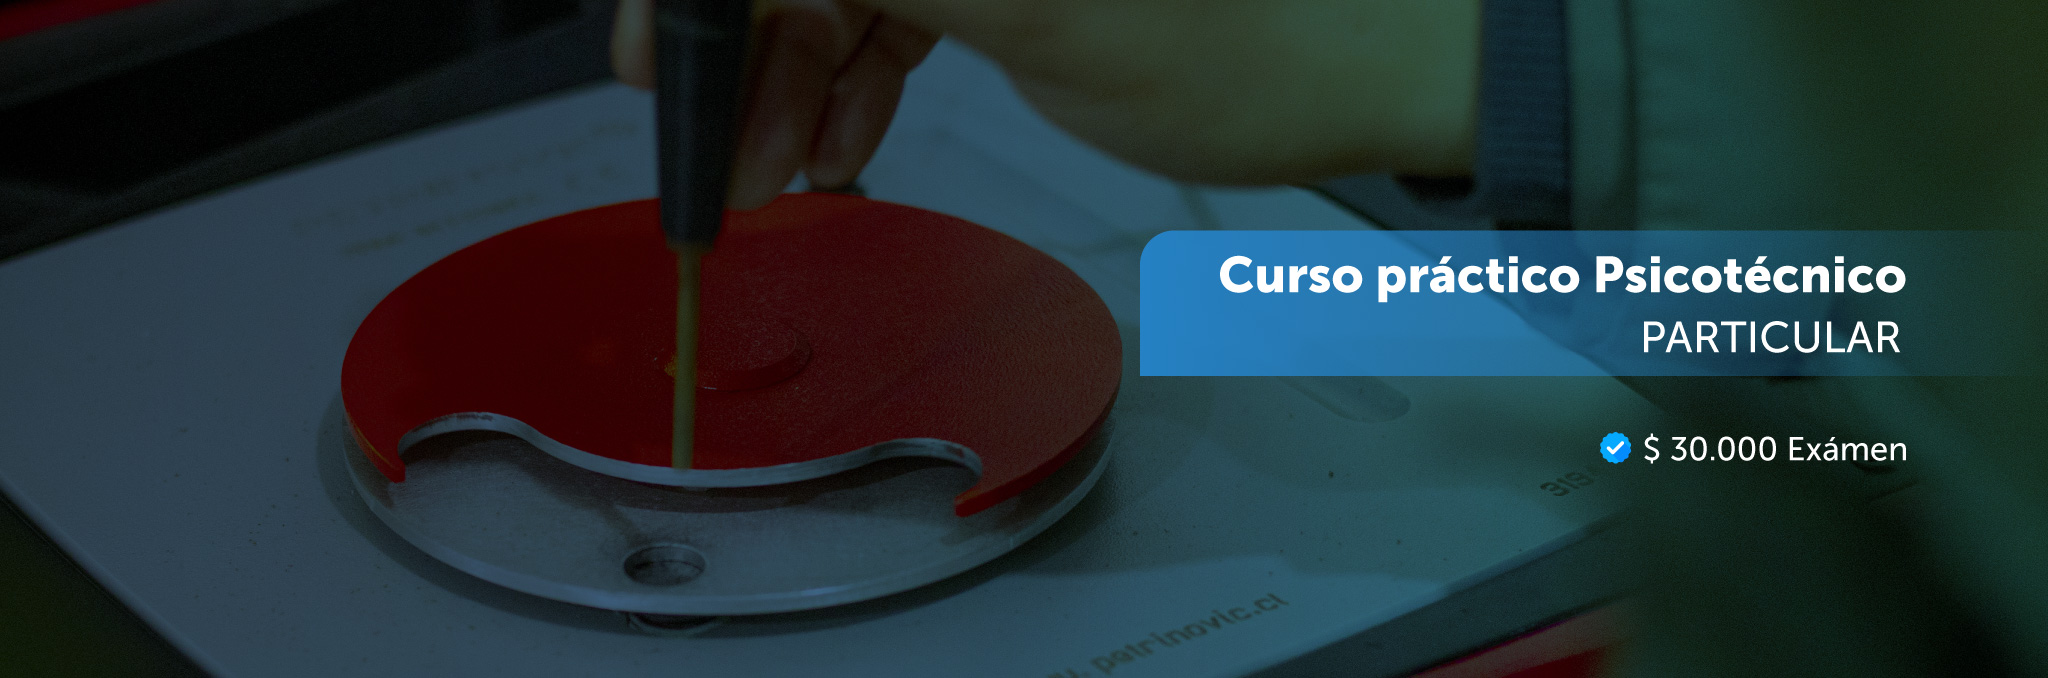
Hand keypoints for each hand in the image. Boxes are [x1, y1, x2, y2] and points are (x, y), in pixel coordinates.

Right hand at [613, 0, 1477, 208]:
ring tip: (776, 168)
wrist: (1370, 67)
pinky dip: (859, 71)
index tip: (662, 60)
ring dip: (796, 73)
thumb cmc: (1255, 38)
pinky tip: (840, 139)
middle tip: (710, 139)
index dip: (714, 0)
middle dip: (748, 41)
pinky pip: (898, 4)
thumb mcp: (1034, 7)